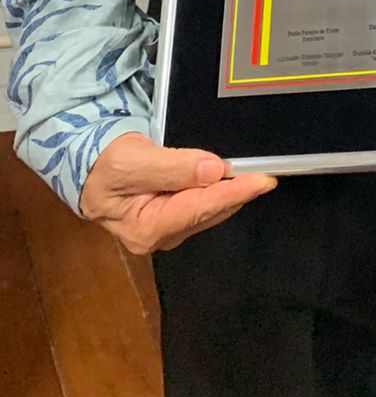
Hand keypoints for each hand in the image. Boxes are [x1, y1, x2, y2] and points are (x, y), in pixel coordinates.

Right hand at [79, 131, 276, 255]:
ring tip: (248, 169)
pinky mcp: (176, 218)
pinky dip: (219, 189)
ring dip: (230, 189)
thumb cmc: (104, 166)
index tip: (264, 181)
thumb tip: (213, 170)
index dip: (234, 193)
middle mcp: (161, 236)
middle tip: (262, 167)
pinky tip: (228, 176)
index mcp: (146, 229)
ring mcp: (170, 229)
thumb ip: (172, 166)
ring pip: (211, 208)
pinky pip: (205, 203)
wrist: (90, 170)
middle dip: (237, 190)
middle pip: (210, 210)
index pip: (200, 209)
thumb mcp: (131, 160)